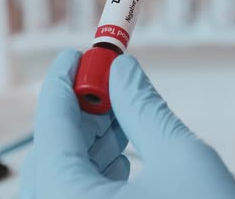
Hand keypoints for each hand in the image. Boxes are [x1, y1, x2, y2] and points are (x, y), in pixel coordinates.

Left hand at [20, 50, 234, 198]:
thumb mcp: (184, 158)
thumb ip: (144, 108)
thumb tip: (123, 69)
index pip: (51, 127)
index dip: (63, 81)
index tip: (74, 52)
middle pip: (53, 155)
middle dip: (81, 113)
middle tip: (108, 81)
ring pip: (63, 181)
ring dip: (89, 144)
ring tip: (120, 113)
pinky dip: (93, 176)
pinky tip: (121, 158)